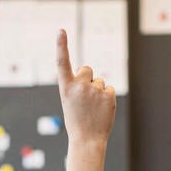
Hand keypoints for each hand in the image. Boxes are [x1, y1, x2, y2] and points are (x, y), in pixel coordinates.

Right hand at [55, 29, 115, 170]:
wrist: (87, 140)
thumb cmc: (76, 120)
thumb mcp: (70, 100)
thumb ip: (76, 84)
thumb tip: (88, 71)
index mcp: (65, 87)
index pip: (62, 62)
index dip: (61, 45)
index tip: (61, 30)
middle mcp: (79, 86)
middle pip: (87, 69)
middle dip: (88, 78)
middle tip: (85, 97)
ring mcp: (95, 91)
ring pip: (100, 81)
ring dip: (98, 91)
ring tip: (93, 108)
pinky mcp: (108, 95)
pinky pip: (109, 89)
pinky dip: (107, 98)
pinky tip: (102, 109)